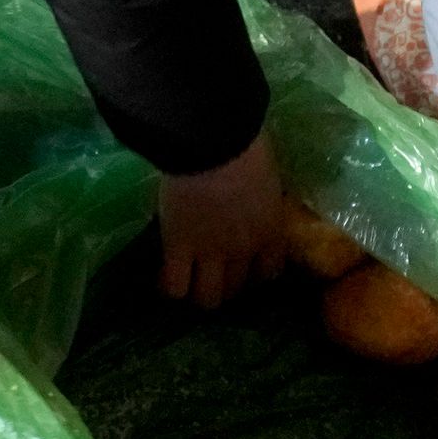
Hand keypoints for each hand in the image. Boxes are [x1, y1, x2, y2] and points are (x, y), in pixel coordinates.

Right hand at [156, 132, 291, 309]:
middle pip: (238, 288)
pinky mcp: (179, 248)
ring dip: (200, 291)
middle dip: (227, 284)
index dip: (256, 274)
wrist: (212, 141)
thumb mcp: (265, 176)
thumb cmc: (244, 145)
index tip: (247, 266)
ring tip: (189, 278)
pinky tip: (167, 273)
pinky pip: (175, 285)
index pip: (270, 273)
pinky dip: (171, 285)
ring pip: (208, 297)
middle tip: (213, 270)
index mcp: (270, 230)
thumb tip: (251, 196)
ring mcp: (211, 253)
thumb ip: (259, 197)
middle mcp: (244, 250)